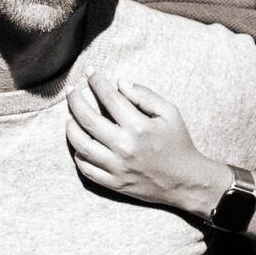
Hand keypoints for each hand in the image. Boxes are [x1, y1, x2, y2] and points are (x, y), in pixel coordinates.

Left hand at [65, 70, 231, 216]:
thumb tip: (119, 83)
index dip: (96, 81)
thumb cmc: (178, 143)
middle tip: (71, 91)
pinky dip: (79, 154)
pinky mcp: (114, 183)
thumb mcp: (170, 113)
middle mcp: (125, 147)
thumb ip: (145, 96)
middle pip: (87, 119)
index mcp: (139, 127)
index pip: (109, 98)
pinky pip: (86, 168)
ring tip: (70, 116)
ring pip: (81, 145)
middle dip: (74, 100)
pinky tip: (80, 144)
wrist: (185, 182)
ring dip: (71, 127)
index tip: (90, 71)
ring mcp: (117, 167)